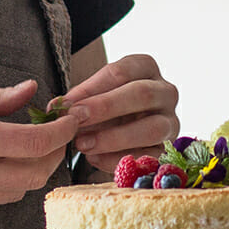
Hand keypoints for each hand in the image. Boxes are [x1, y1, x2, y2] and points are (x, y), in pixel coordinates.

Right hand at [0, 81, 80, 215]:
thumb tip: (30, 90)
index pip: (36, 142)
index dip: (62, 131)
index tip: (71, 118)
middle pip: (36, 173)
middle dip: (55, 153)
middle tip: (58, 133)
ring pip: (20, 190)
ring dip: (34, 169)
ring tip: (32, 146)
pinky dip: (9, 181)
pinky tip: (2, 162)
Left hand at [62, 53, 179, 172]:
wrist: (124, 132)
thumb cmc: (107, 107)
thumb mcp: (94, 95)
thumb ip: (80, 99)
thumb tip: (58, 109)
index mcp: (145, 68)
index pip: (121, 72)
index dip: (92, 88)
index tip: (67, 104)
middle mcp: (165, 92)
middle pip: (142, 94)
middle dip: (106, 107)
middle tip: (77, 119)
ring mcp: (171, 122)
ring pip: (152, 128)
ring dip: (114, 137)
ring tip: (84, 144)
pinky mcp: (168, 150)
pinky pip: (149, 157)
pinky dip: (119, 159)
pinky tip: (94, 159)